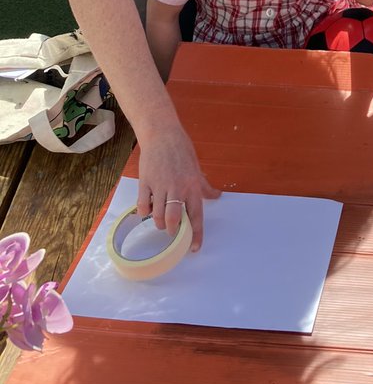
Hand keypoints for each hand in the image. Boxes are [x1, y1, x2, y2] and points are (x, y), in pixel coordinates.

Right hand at [137, 124, 220, 250]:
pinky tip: (147, 210)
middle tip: (172, 232)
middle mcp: (178, 188)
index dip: (196, 234)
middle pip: (175, 220)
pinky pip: (143, 205)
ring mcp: (160, 185)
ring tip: (160, 221)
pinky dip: (144, 213)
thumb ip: (205, 186)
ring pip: (158, 216)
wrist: (162, 134)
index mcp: (193, 186)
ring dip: (159, 223)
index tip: (194, 249)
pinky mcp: (146, 182)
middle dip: (173, 232)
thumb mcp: (197, 168)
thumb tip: (218, 196)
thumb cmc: (181, 150)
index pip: (196, 215)